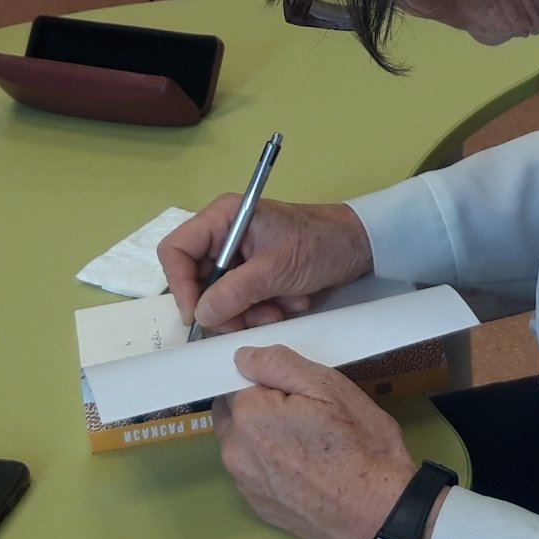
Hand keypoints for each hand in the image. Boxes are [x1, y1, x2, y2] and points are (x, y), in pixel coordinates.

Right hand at [157, 199, 373, 331]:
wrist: (362, 246)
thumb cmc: (320, 244)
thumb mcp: (275, 270)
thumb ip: (234, 293)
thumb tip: (200, 314)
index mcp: (223, 218)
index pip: (176, 251)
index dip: (181, 285)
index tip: (199, 314)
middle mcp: (226, 234)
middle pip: (198, 280)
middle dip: (226, 306)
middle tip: (250, 321)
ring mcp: (241, 255)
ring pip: (222, 297)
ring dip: (250, 312)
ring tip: (281, 309)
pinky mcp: (257, 273)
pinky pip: (244, 300)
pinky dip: (265, 309)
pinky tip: (291, 302)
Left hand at [214, 345, 417, 538]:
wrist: (380, 512)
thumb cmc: (360, 445)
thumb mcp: (330, 388)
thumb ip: (279, 364)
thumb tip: (243, 356)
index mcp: (248, 416)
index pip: (235, 381)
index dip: (264, 379)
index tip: (294, 388)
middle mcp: (235, 452)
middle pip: (234, 413)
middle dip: (258, 406)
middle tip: (305, 411)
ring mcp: (245, 484)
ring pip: (243, 444)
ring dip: (263, 436)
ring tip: (309, 441)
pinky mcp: (258, 508)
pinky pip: (255, 473)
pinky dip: (272, 465)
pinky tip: (307, 468)